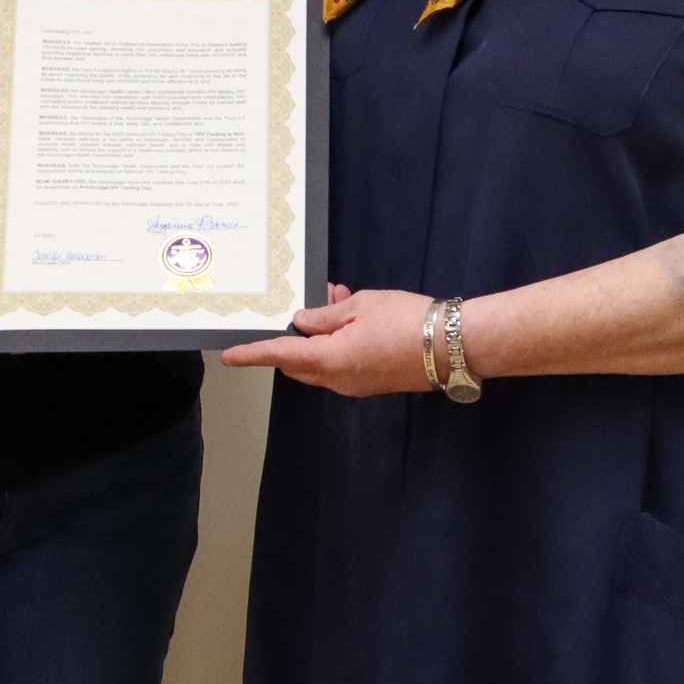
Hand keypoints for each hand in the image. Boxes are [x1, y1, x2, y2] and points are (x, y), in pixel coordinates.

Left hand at [219, 284, 436, 396]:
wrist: (455, 345)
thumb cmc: (406, 320)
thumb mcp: (359, 307)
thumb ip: (323, 316)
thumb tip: (300, 322)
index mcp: (329, 361)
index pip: (280, 357)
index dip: (252, 354)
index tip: (228, 355)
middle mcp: (338, 380)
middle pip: (297, 362)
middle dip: (291, 336)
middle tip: (303, 303)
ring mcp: (356, 386)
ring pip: (319, 362)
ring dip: (317, 335)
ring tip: (334, 298)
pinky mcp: (372, 383)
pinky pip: (340, 364)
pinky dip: (335, 342)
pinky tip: (350, 315)